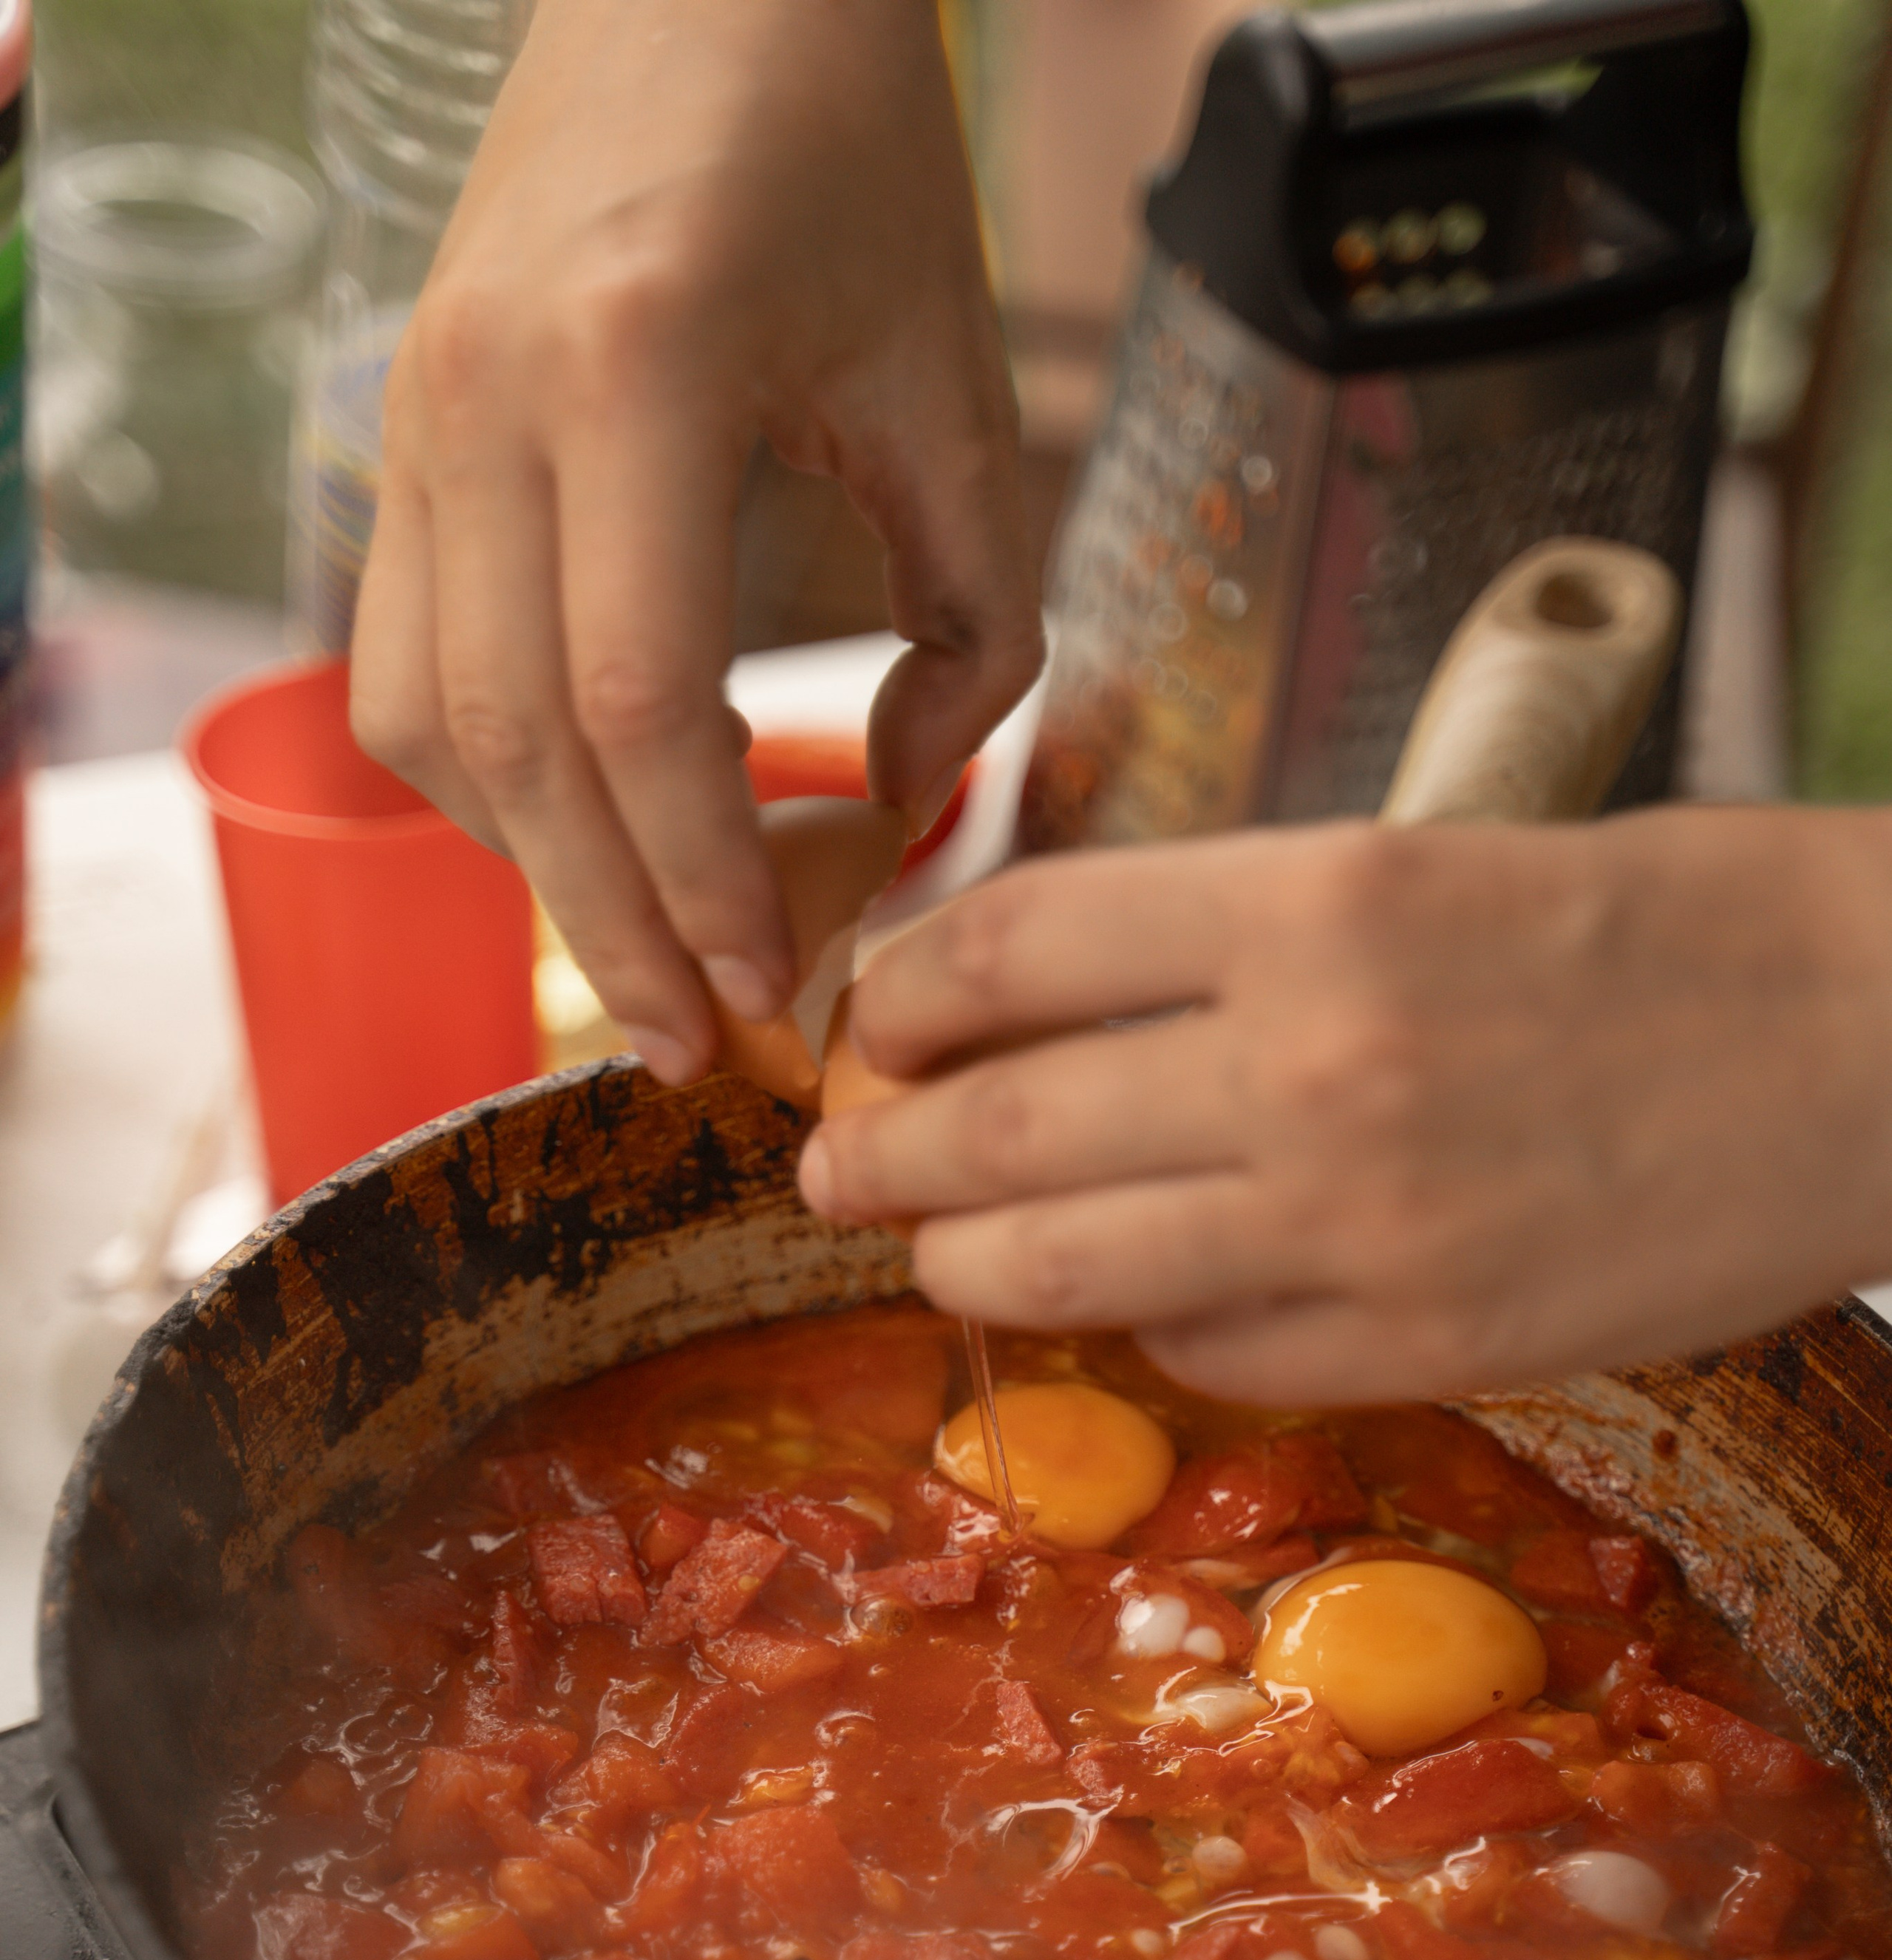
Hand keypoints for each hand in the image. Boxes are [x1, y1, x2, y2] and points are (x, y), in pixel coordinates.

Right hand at [349, 0, 1040, 1083]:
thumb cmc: (853, 156)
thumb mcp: (965, 382)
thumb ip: (975, 617)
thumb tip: (901, 800)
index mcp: (632, 369)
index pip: (639, 708)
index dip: (704, 882)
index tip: (774, 989)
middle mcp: (483, 401)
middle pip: (518, 751)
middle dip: (614, 928)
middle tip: (700, 1050)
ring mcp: (417, 418)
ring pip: (432, 728)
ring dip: (540, 868)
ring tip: (655, 953)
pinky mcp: (403, 438)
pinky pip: (405, 664)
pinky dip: (496, 779)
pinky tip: (599, 815)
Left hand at [797, 805, 1891, 1401]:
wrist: (1880, 1037)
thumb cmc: (1663, 925)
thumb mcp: (1428, 866)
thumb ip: (1232, 939)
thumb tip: (1047, 1018)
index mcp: (1313, 899)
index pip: (1010, 946)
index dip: (899, 993)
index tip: (864, 1022)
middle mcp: (1311, 1060)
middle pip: (994, 1123)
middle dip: (880, 1153)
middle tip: (835, 1166)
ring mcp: (1363, 1220)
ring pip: (1065, 1268)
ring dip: (965, 1266)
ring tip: (935, 1255)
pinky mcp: (1427, 1339)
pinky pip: (1209, 1354)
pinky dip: (1150, 1332)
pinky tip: (1147, 1305)